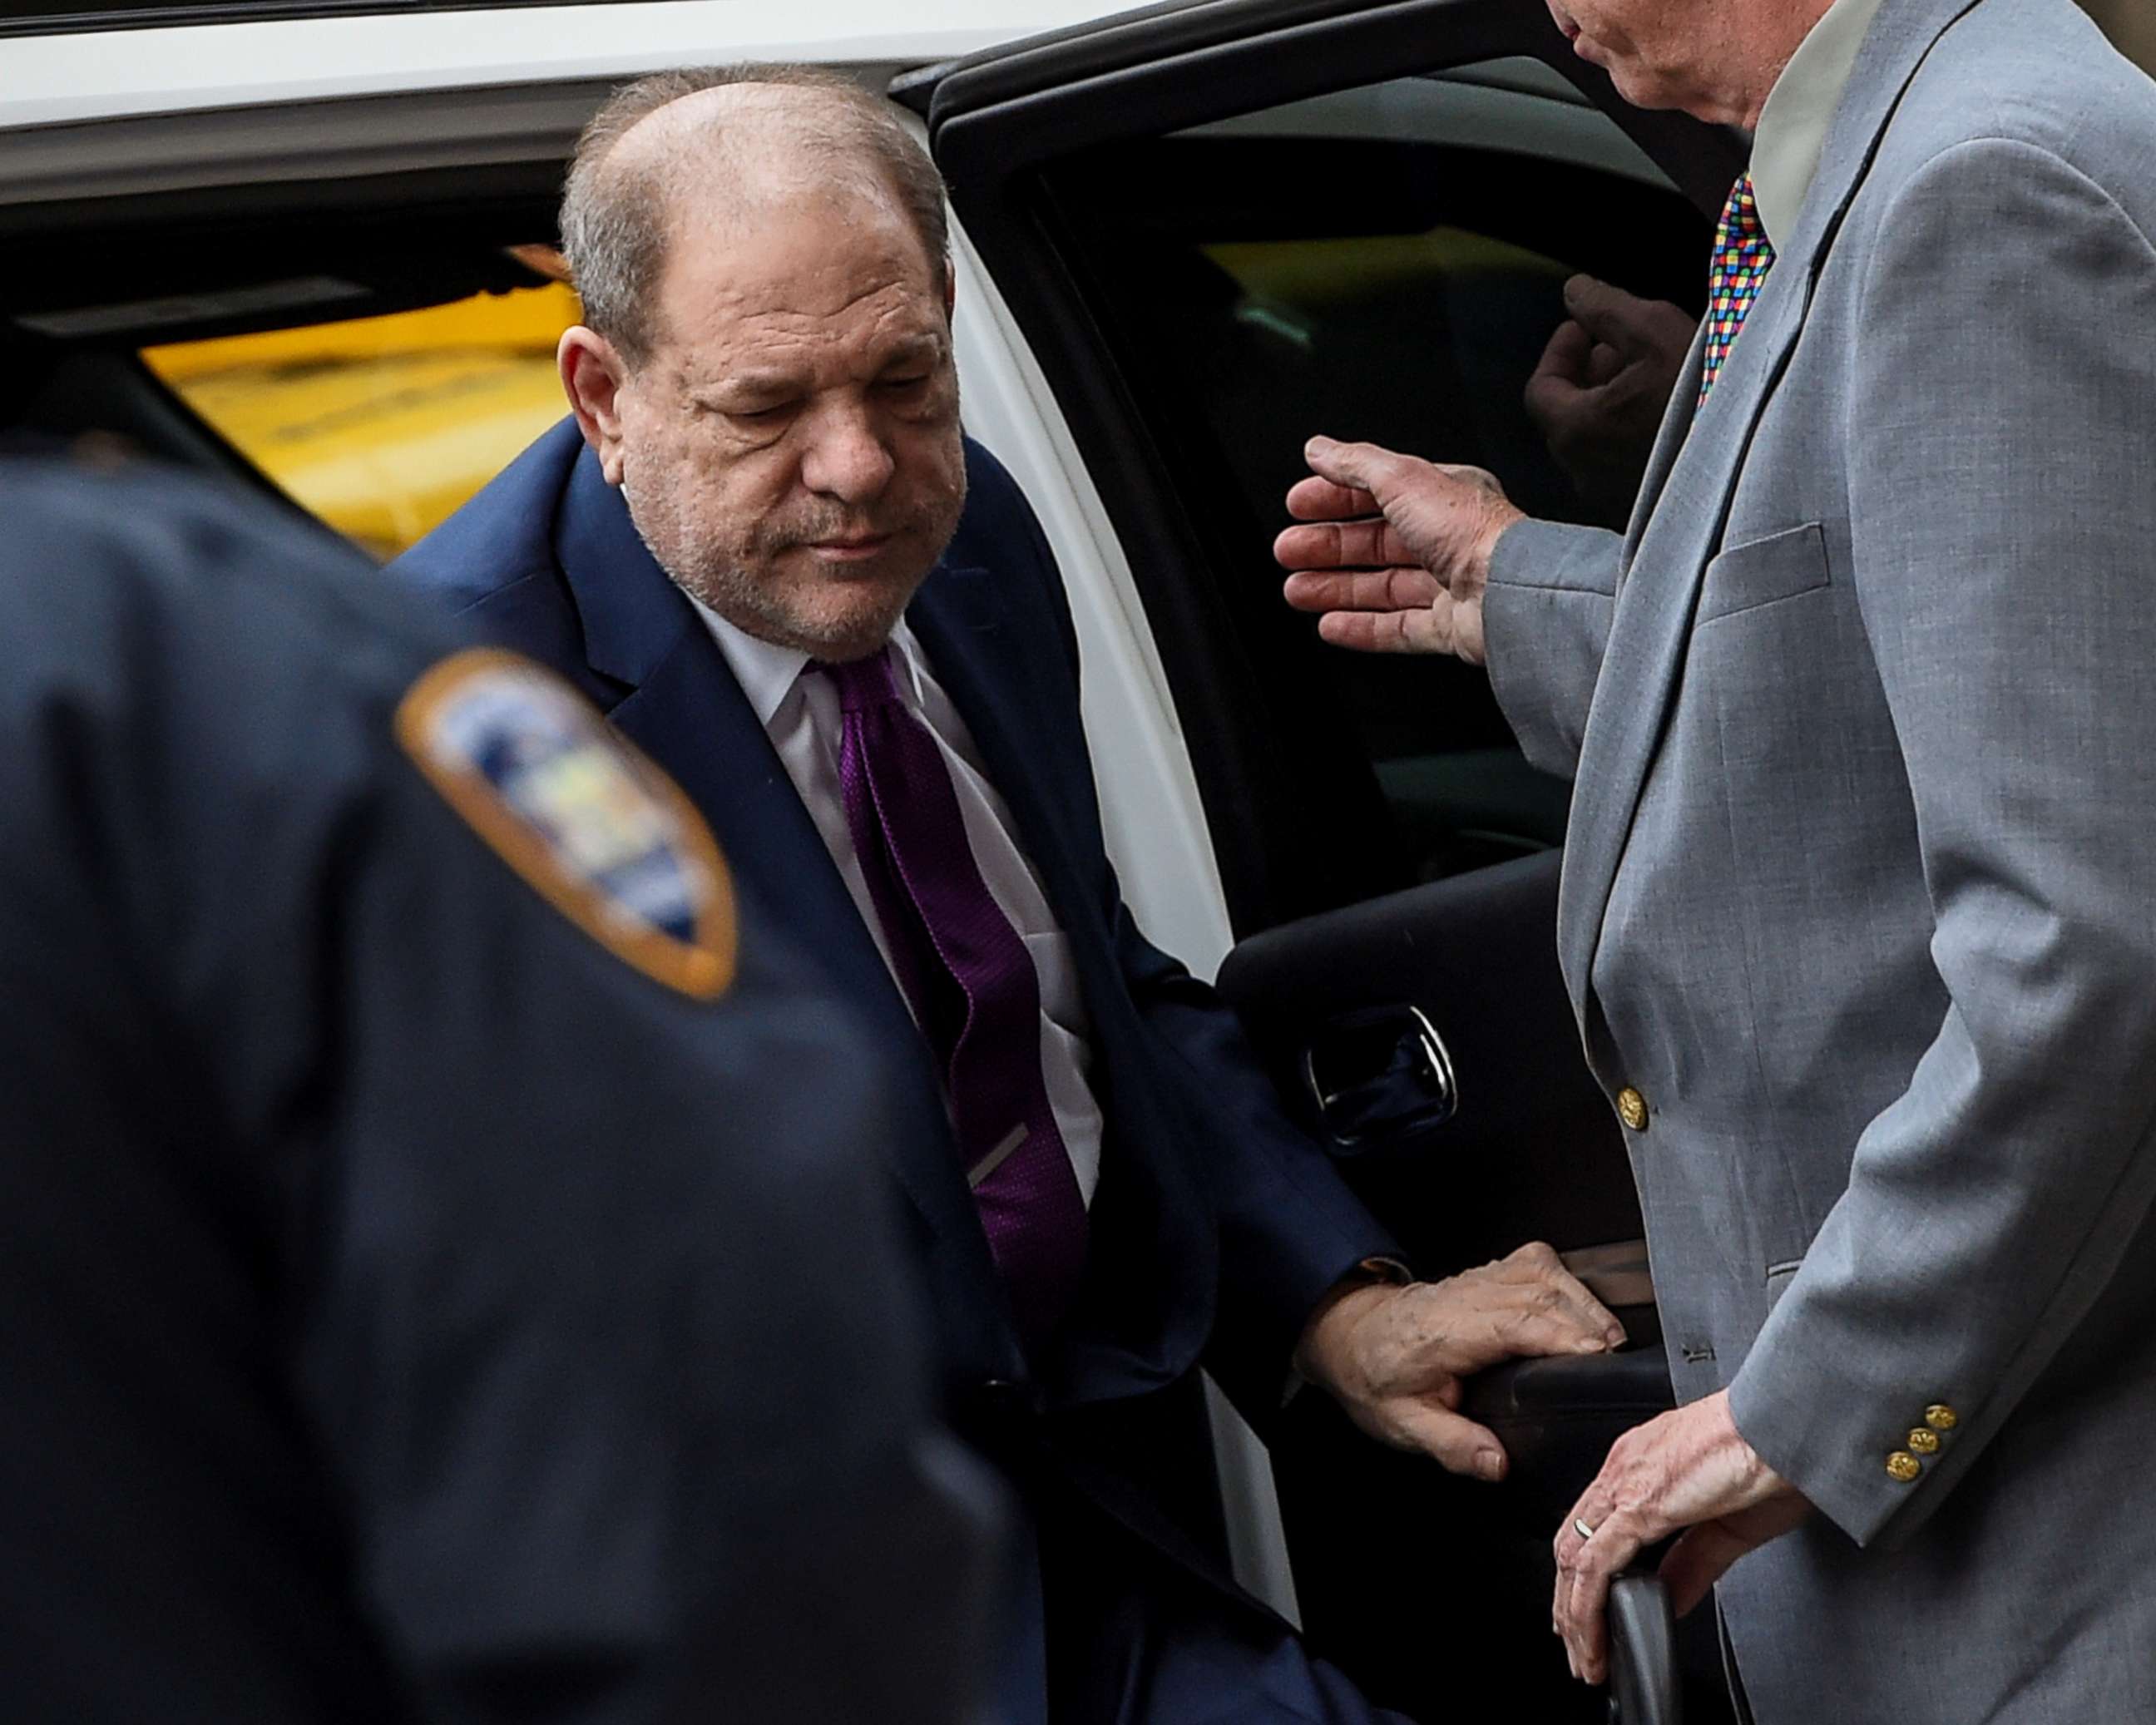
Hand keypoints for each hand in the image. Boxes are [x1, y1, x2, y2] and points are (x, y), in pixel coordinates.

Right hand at [1275, 436, 1524, 663]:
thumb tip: (1320, 448)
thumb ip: (1356, 464)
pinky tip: (1330, 626)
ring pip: (1383, 587)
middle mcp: (1450, 540)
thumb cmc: (1472, 533)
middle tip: (1287, 551)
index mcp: (1444, 496)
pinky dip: (1362, 628)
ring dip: (1336, 588)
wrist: (1512, 594)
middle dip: (1328, 546)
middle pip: (1376, 543)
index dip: (1335, 498)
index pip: (1380, 493)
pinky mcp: (1451, 628)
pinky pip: (1399, 629)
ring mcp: (1450, 586)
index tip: (1298, 506)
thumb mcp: (1403, 479)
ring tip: (1296, 590)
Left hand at [1294, 1243, 1624, 1480]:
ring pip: (1544, 1271)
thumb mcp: (1403, 1424)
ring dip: (1584, 1302)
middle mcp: (1466, 1295)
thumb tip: (1496, 1462)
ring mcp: (1479, 1277)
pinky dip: (1569, 1283)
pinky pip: (1538, 1263)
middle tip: (1618, 1361)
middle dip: (1587, 1322)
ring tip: (1611, 1342)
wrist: (1351, 1334)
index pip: (1515, 1322)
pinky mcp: (1489, 1272)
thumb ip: (1451, 1444)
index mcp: (1446, 1331)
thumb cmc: (1377, 1374)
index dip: (1562, 1336)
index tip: (1598, 1358)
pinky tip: (1583, 1310)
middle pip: (1540, 1292)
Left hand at [1524, 275, 1696, 521]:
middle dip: (1591, 373)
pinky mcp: (1644, 512)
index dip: (1561, 350)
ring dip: (1615, 403)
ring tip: (1654, 375)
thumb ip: (1606, 308)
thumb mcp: (1656, 332)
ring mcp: (1613, 499)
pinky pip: (1625, 467)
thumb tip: (1576, 292)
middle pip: (1569, 415)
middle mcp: (1584, 474)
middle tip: (1623, 346)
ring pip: (1599, 441)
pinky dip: (1634, 434)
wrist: (1763, 460)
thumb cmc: (1707, 396)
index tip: (1586, 327)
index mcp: (1575, 432)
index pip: (1541, 388)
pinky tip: (1671, 414)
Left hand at [1552, 1391, 1809, 1683]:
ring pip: (1574, 1557)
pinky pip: (1596, 1563)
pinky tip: (1592, 1634)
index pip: (1593, 1525)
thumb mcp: (1729, 1524)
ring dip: (1573, 1614)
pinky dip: (1586, 1605)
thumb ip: (1694, 1562)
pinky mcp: (1639, 1504)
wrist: (1788, 1426)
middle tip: (1576, 1646)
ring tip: (1584, 1656)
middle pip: (1572, 1544)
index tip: (1583, 1611)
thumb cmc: (1773, 1454)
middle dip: (1568, 1603)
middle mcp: (1624, 1470)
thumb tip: (1672, 1597)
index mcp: (1643, 1466)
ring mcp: (1626, 1484)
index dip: (1581, 1573)